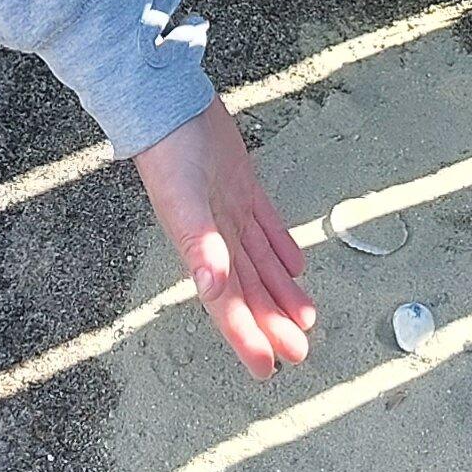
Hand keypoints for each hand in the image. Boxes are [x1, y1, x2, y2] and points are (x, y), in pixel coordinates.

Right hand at [134, 99, 317, 380]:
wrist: (167, 103)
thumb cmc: (170, 152)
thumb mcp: (184, 202)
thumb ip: (198, 245)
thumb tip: (212, 287)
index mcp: (202, 247)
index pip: (230, 303)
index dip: (248, 337)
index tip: (268, 368)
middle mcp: (218, 237)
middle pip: (251, 290)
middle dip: (273, 323)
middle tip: (298, 352)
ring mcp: (231, 212)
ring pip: (262, 264)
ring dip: (282, 293)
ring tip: (304, 320)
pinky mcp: (243, 187)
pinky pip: (267, 227)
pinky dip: (282, 249)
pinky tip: (296, 266)